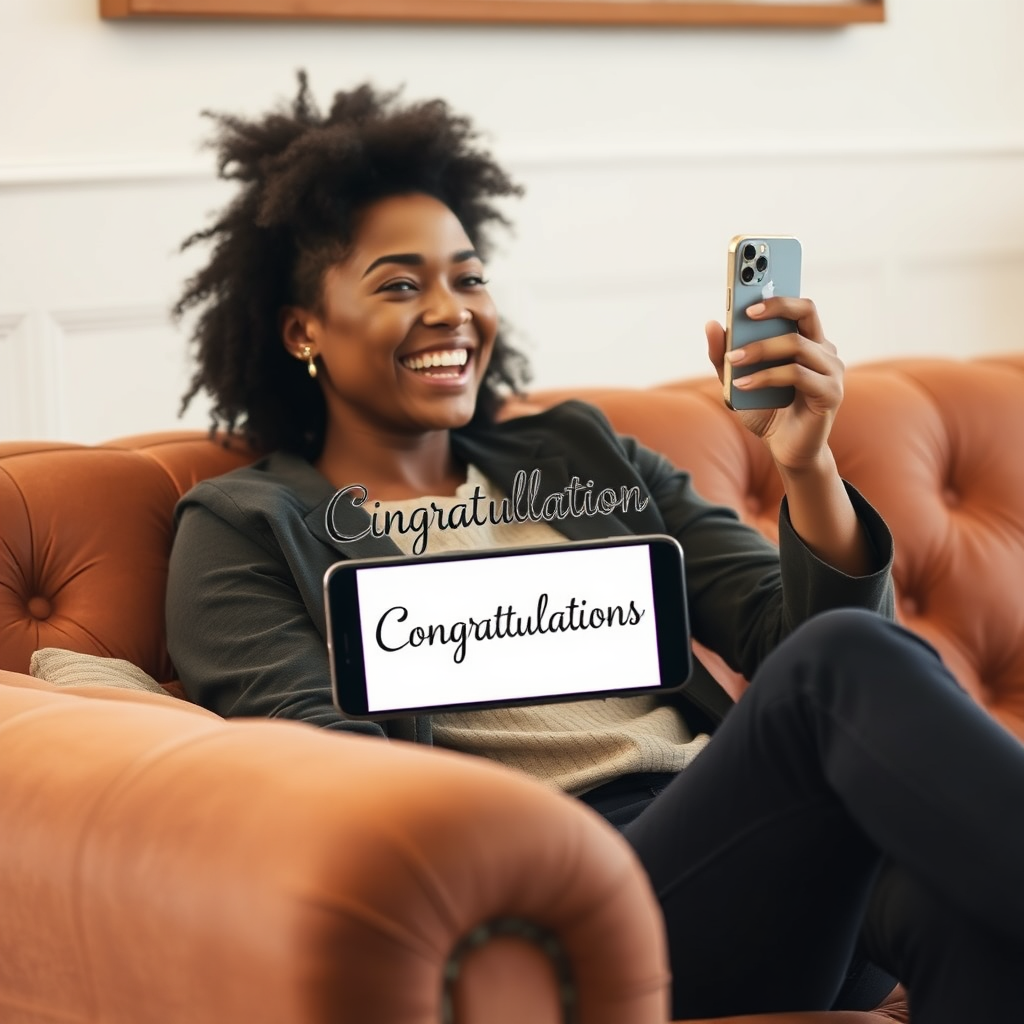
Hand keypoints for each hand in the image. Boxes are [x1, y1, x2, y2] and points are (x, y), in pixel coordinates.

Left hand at [705, 297, 843, 472]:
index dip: (775, 298)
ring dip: (761, 349)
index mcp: (806, 341)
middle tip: (745, 315)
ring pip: (796, 344)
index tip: (746, 299)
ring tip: (733, 359)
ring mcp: (831, 370)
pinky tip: (744, 384)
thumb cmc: (767, 412)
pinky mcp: (831, 393)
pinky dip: (766, 376)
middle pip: (806, 311)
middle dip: (776, 307)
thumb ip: (724, 356)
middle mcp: (824, 350)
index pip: (797, 307)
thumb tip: (712, 324)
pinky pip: (797, 374)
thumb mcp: (737, 382)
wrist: (786, 450)